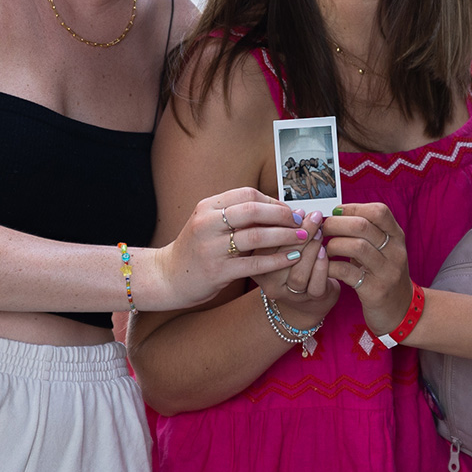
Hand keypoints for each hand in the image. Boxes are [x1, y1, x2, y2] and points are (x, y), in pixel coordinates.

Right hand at [144, 189, 314, 311]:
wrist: (167, 277)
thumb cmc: (196, 250)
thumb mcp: (209, 224)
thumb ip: (236, 215)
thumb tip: (277, 208)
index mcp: (207, 207)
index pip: (247, 194)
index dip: (273, 201)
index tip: (290, 211)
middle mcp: (207, 224)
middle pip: (253, 210)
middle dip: (283, 215)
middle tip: (302, 222)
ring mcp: (211, 248)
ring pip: (256, 236)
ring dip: (285, 236)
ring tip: (304, 238)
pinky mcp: (217, 271)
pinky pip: (254, 264)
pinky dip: (277, 260)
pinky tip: (292, 258)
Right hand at [252, 211, 336, 324]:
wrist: (307, 298)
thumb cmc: (293, 264)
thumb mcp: (280, 246)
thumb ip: (282, 229)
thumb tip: (296, 210)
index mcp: (254, 263)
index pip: (261, 243)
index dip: (280, 225)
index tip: (296, 212)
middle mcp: (266, 281)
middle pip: (279, 257)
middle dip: (299, 233)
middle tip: (312, 217)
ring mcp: (287, 293)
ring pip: (297, 272)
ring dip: (311, 249)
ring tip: (319, 233)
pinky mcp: (308, 300)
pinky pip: (315, 284)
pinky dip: (321, 265)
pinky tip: (325, 252)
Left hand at [320, 203, 411, 336]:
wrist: (402, 311)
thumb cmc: (384, 276)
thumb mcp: (384, 250)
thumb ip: (367, 233)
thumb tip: (337, 214)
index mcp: (397, 237)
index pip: (378, 211)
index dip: (353, 208)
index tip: (336, 213)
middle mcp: (395, 252)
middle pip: (362, 226)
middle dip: (336, 224)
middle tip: (323, 230)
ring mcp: (387, 272)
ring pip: (356, 246)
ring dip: (333, 245)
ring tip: (325, 250)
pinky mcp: (375, 291)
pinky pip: (347, 272)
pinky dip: (331, 266)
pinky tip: (326, 267)